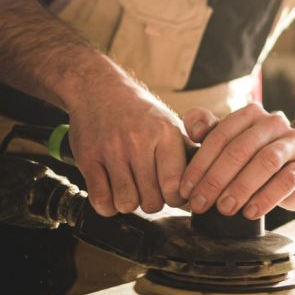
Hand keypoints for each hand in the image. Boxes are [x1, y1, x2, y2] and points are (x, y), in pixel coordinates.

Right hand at [66, 74, 190, 216]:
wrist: (98, 89)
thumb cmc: (139, 112)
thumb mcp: (169, 122)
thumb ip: (188, 149)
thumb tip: (206, 175)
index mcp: (165, 132)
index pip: (175, 185)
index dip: (175, 198)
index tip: (170, 194)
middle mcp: (139, 140)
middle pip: (151, 200)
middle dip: (151, 202)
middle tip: (148, 190)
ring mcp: (112, 150)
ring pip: (126, 203)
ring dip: (128, 203)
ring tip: (130, 188)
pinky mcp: (88, 158)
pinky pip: (101, 200)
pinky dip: (107, 205)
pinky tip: (111, 191)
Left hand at [178, 102, 294, 219]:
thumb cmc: (256, 157)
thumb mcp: (230, 142)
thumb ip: (208, 130)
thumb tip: (192, 127)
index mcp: (251, 114)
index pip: (221, 135)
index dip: (200, 163)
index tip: (185, 189)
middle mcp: (275, 122)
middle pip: (241, 148)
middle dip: (216, 179)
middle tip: (200, 203)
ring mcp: (294, 142)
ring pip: (266, 162)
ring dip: (241, 187)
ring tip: (225, 209)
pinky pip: (288, 180)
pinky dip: (267, 197)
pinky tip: (251, 212)